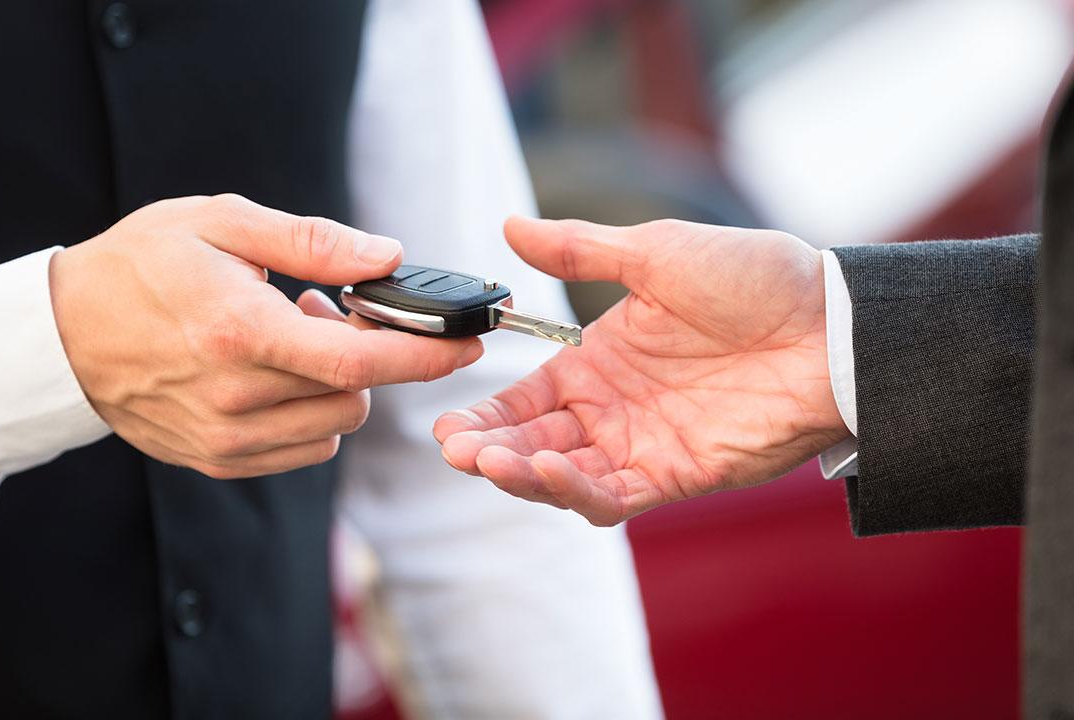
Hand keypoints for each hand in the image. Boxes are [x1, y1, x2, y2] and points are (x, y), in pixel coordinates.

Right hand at [50, 194, 481, 478]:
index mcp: (240, 332)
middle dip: (368, 352)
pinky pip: (304, 447)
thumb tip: (388, 256)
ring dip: (337, 383)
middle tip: (327, 308)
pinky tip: (272, 375)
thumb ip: (311, 242)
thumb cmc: (138, 266)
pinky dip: (310, 412)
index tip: (470, 342)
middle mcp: (236, 396)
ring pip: (335, 423)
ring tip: (288, 339)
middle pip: (356, 393)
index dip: (426, 354)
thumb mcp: (220, 224)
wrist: (60, 336)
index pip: (359, 360)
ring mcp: (225, 437)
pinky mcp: (217, 459)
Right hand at [434, 217, 848, 524]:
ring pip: (562, 476)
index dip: (482, 412)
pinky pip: (613, 496)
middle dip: (487, 448)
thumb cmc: (754, 279)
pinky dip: (574, 489)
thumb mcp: (656, 253)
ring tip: (488, 460)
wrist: (832, 324)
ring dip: (520, 473)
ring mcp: (642, 446)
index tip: (443, 418)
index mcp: (599, 362)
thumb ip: (580, 251)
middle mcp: (612, 410)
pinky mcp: (677, 475)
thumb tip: (509, 226)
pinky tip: (547, 467)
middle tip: (454, 446)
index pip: (523, 398)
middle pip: (531, 441)